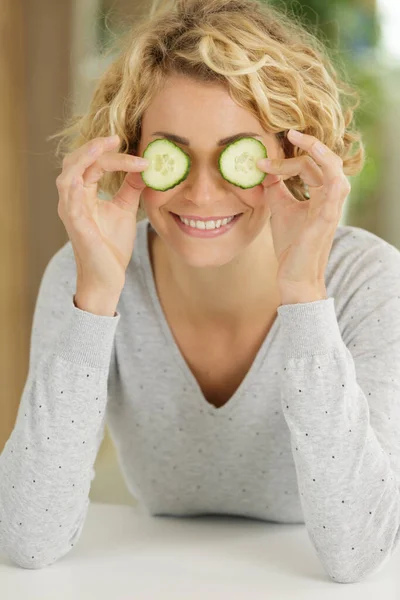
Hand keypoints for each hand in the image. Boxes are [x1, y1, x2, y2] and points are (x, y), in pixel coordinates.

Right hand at [56, 135, 148, 294]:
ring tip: (105, 146)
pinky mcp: (75, 223)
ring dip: (86, 157)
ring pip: (68, 173)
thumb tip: (145, 167)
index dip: (112, 155)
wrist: (108, 277)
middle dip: (94, 147)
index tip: (137, 153)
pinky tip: (94, 168)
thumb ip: (131, 188)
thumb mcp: (125, 209)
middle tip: (116, 139)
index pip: (93, 165)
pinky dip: (79, 179)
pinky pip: (70, 196)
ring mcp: (71, 210)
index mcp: (83, 194)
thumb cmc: (112, 246)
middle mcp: (72, 199)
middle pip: (76, 162)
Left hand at [256, 129, 350, 299]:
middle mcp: (330, 198)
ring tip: (301, 138)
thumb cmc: (291, 245)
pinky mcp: (326, 219)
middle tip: (285, 135)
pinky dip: (328, 173)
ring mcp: (330, 208)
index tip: (261, 162)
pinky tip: (315, 159)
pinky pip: (336, 191)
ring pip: (335, 169)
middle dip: (303, 148)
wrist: (294, 275)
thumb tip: (264, 169)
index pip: (309, 165)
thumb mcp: (280, 209)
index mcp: (321, 194)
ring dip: (318, 151)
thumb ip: (275, 188)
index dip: (286, 160)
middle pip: (321, 162)